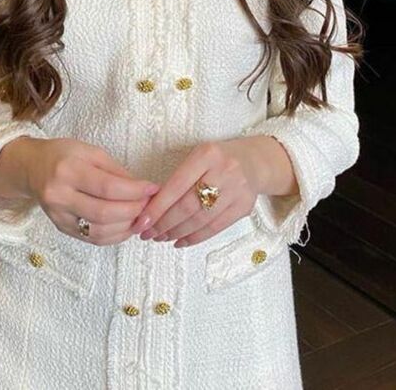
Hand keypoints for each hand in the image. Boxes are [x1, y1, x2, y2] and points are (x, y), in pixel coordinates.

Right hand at [26, 138, 159, 244]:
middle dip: (133, 211)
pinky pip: (93, 239)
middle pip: (104, 213)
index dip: (135, 191)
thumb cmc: (64, 155)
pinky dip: (115, 235)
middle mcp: (60, 196)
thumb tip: (143, 189)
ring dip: (126, 227)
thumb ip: (116, 171)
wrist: (32, 168)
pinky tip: (126, 225)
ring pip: (99, 232)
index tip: (152, 188)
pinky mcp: (62, 228)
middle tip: (149, 204)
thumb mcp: (91, 152)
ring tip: (140, 216)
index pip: (107, 187)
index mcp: (68, 170)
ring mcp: (59, 216)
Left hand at [129, 140, 258, 247]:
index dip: (157, 206)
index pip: (177, 185)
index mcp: (207, 154)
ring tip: (160, 237)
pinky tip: (180, 241)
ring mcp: (236, 191)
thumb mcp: (198, 156)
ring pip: (201, 220)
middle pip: (188, 206)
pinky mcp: (243, 207)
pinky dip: (194, 237)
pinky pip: (215, 228)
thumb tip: (151, 206)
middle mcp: (224, 171)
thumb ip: (179, 176)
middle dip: (164, 223)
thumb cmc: (218, 158)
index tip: (141, 221)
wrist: (254, 161)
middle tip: (147, 233)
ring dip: (176, 232)